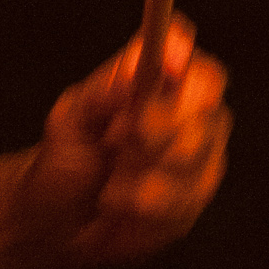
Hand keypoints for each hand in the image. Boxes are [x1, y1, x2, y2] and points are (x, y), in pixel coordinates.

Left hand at [12, 19, 231, 268]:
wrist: (60, 219)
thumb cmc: (66, 156)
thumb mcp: (70, 121)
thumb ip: (101, 95)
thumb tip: (133, 73)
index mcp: (155, 78)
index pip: (185, 50)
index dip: (183, 51)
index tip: (165, 64)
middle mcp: (186, 109)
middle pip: (208, 97)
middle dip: (164, 120)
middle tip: (117, 136)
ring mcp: (199, 153)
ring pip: (199, 152)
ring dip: (145, 172)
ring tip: (110, 182)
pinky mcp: (196, 195)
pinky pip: (188, 198)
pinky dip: (146, 206)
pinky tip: (122, 205)